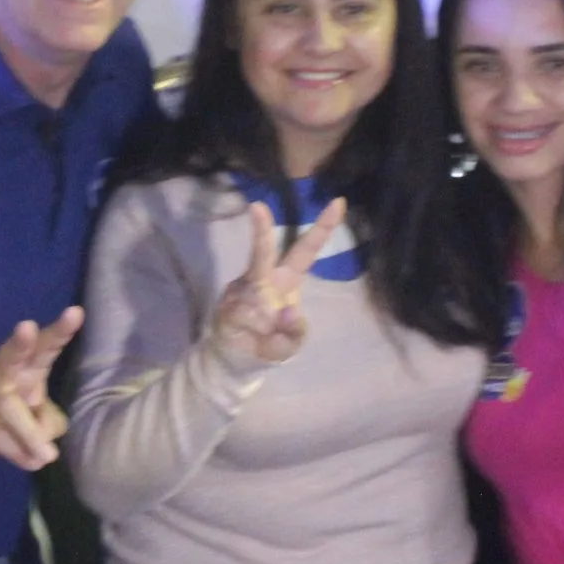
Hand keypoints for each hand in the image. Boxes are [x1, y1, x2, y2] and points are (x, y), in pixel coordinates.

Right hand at [0, 308, 84, 470]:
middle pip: (11, 354)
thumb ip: (50, 424)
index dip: (60, 331)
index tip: (76, 313)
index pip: (45, 346)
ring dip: (29, 432)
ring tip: (47, 455)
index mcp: (27, 366)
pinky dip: (17, 453)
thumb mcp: (42, 419)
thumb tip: (44, 449)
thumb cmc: (14, 416)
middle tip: (27, 327)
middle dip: (20, 342)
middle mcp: (2, 372)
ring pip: (8, 407)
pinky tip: (30, 460)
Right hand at [209, 199, 347, 374]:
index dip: (323, 228)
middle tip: (257, 207)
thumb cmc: (267, 343)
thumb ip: (296, 333)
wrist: (232, 362)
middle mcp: (262, 279)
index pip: (305, 251)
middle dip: (261, 231)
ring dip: (265, 323)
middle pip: (263, 252)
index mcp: (285, 281)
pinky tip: (249, 336)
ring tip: (263, 335)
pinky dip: (255, 332)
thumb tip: (290, 311)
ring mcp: (240, 291)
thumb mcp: (290, 345)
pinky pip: (245, 316)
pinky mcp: (225, 306)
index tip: (339, 202)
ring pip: (256, 297)